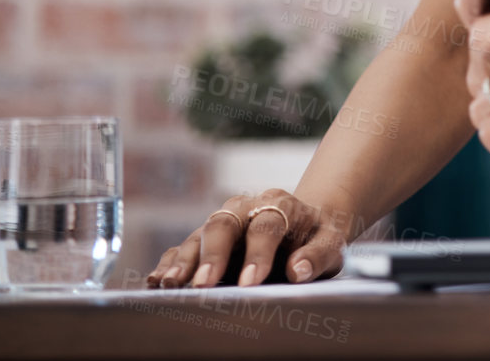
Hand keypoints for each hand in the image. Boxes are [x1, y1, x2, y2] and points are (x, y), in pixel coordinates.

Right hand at [145, 190, 343, 287]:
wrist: (305, 225)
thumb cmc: (318, 236)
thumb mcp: (332, 241)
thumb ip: (319, 254)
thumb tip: (299, 270)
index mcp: (280, 204)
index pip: (266, 225)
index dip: (257, 254)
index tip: (250, 283)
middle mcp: (246, 207)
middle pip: (224, 223)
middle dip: (212, 255)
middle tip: (203, 285)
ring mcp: (224, 222)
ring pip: (199, 235)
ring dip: (184, 262)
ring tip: (171, 286)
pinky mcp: (206, 239)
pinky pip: (183, 247)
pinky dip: (169, 264)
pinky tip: (157, 282)